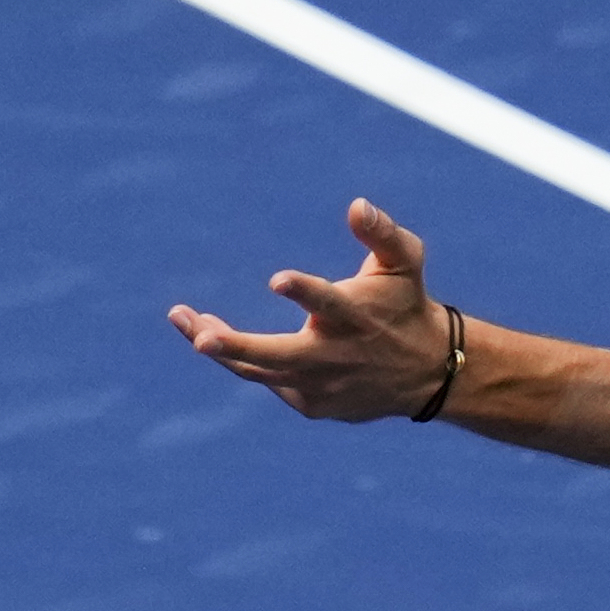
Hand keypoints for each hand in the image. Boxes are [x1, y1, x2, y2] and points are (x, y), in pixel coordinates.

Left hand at [168, 196, 453, 422]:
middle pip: (279, 356)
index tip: (277, 279)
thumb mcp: (405, 261)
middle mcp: (335, 355)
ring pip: (258, 372)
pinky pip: (269, 381)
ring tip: (182, 319)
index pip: (328, 303)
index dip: (304, 292)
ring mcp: (321, 386)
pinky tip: (220, 340)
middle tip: (199, 337)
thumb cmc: (405, 302)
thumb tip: (355, 205)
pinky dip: (244, 360)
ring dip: (220, 347)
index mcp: (356, 314)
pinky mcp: (311, 405)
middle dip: (237, 346)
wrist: (427, 372)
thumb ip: (381, 232)